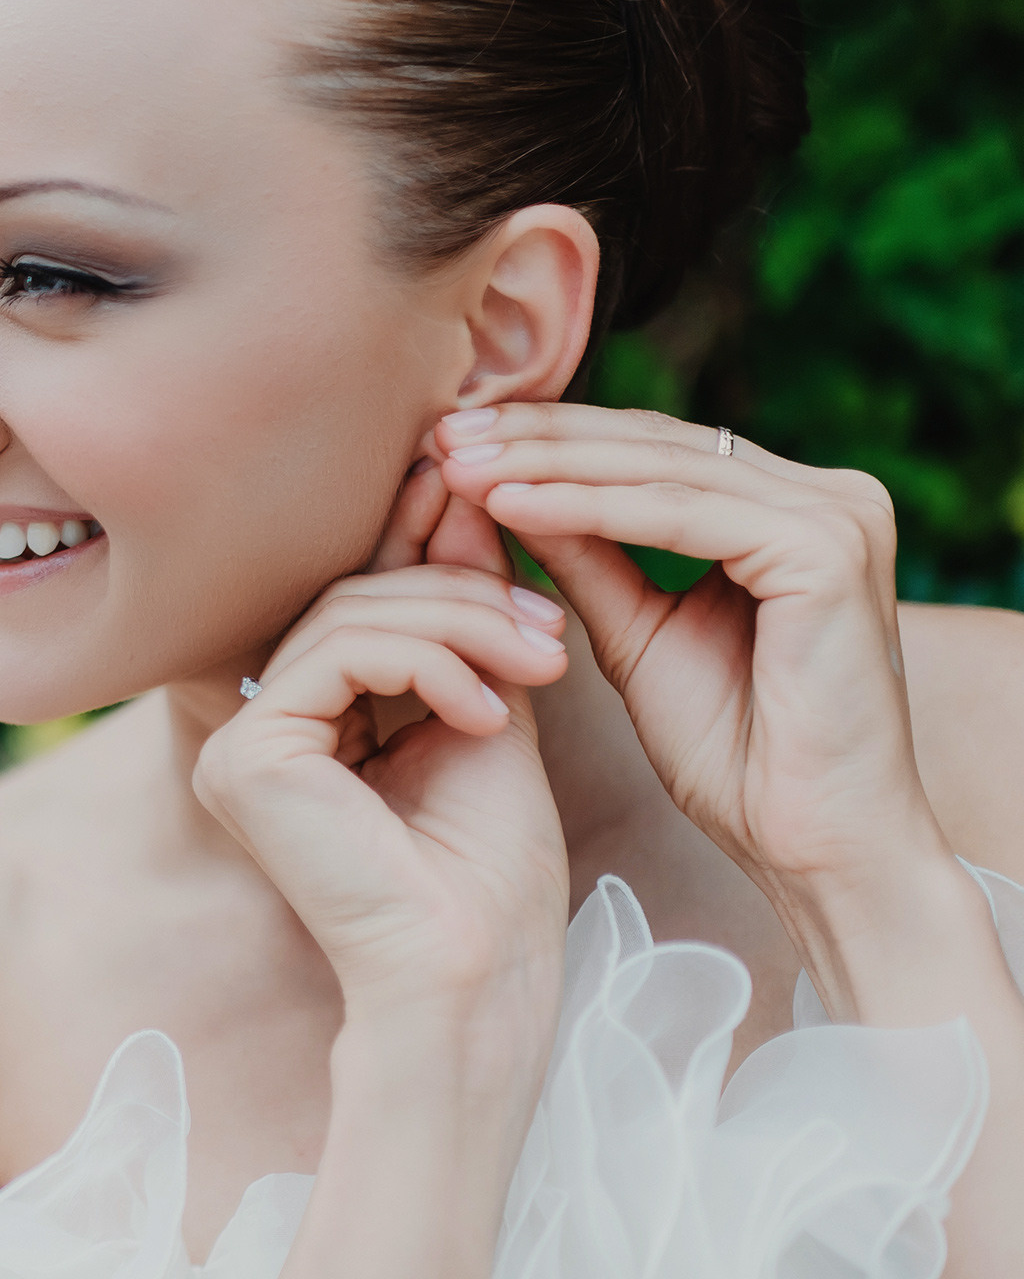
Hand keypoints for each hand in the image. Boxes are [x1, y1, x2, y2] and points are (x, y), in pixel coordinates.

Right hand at [194, 461, 571, 1031]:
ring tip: (542, 666)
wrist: (483, 976)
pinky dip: (427, 662)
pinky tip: (487, 711)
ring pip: (349, 614)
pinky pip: (337, 654)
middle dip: (461, 588)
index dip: (425, 543)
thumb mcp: (489, 705)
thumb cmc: (493, 871)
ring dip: (461, 622)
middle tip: (549, 629)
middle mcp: (257, 723)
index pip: (361, 597)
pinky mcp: (246, 757)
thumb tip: (459, 496)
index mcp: (304, 716)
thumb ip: (466, 614)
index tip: (503, 509)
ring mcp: (239, 742)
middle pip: (352, 594)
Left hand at [434, 403, 951, 907]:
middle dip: (536, 437)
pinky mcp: (827, 549)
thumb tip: (501, 485)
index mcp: (793, 509)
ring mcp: (838, 516)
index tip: (451, 439)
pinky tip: (507, 503)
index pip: (651, 451)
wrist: (812, 847)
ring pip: (657, 469)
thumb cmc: (735, 757)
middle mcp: (831, 496)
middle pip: (653, 446)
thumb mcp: (635, 633)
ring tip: (455, 464)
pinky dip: (585, 507)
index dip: (549, 440)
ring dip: (545, 464)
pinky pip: (676, 515)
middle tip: (440, 431)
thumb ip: (585, 554)